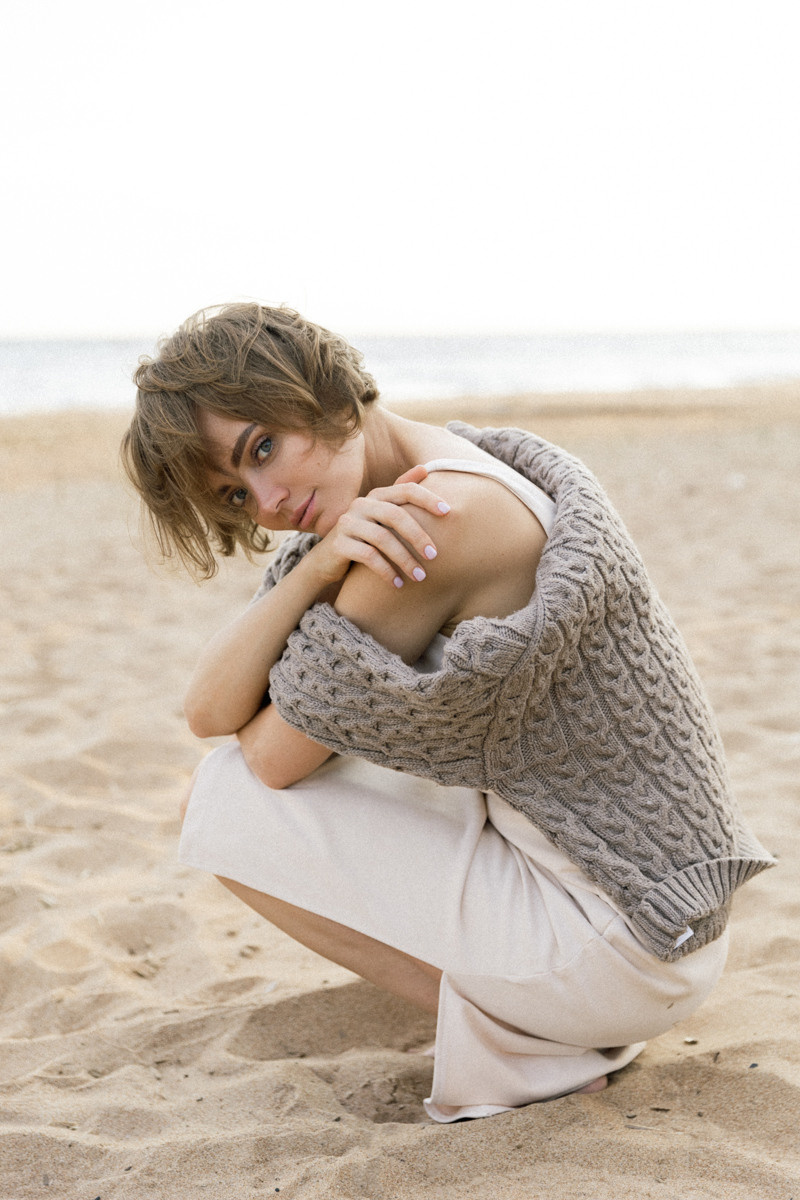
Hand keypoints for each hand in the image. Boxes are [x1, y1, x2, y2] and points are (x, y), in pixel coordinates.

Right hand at [309, 464, 450, 589]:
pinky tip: (398, 584)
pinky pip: (368, 556)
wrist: (326, 561)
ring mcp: (348, 523)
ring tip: (420, 577)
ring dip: (405, 560)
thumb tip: (424, 469)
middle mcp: (360, 505)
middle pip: (395, 515)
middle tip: (434, 556)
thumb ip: (400, 494)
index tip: (448, 512)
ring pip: (382, 539)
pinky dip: (386, 571)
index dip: (427, 498)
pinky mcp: (339, 544)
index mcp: (375, 496)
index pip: (405, 490)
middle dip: (418, 536)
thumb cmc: (363, 538)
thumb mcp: (381, 516)